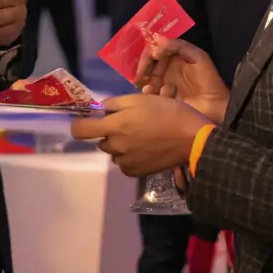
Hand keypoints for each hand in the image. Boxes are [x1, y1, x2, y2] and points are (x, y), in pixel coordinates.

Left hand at [70, 94, 214, 177]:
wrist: (191, 139)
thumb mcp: (140, 99)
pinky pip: (124, 164)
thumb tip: (100, 108)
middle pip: (101, 140)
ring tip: (142, 136)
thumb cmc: (166, 113)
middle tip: (131, 123)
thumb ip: (115, 103)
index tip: (90, 120)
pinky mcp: (137, 173)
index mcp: (114, 126)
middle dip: (110, 132)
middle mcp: (116, 146)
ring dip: (121, 145)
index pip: (80, 130)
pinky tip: (145, 148)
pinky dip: (130, 157)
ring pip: (114, 152)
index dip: (80, 124)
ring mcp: (126, 162)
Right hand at [135, 36, 229, 124]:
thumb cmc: (208, 80)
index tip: (151, 55)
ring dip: (144, 80)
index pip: (155, 49)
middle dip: (143, 66)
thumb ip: (178, 45)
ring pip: (145, 78)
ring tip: (150, 86)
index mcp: (174, 57)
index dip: (150, 50)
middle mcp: (166, 69)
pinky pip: (148, 93)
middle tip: (142, 73)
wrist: (214, 107)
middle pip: (147, 63)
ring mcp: (162, 84)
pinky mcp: (161, 99)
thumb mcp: (197, 57)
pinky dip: (147, 92)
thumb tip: (156, 39)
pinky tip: (152, 93)